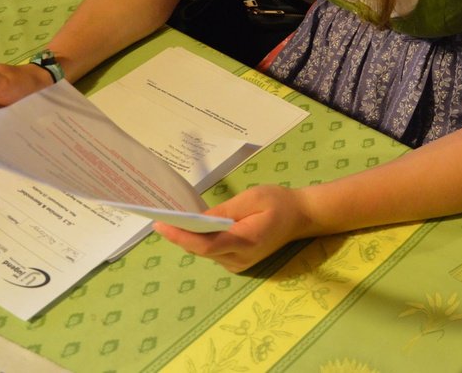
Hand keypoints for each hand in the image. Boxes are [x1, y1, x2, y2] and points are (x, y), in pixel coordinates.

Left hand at [153, 184, 311, 271]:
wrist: (301, 217)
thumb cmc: (279, 202)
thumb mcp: (253, 198)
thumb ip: (225, 211)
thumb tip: (196, 219)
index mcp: (246, 241)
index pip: (206, 245)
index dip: (181, 237)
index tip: (161, 225)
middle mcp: (240, 258)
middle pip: (201, 250)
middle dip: (180, 236)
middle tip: (160, 218)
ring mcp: (239, 264)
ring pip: (205, 252)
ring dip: (188, 238)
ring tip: (170, 221)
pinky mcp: (237, 262)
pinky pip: (213, 252)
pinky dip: (200, 241)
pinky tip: (191, 227)